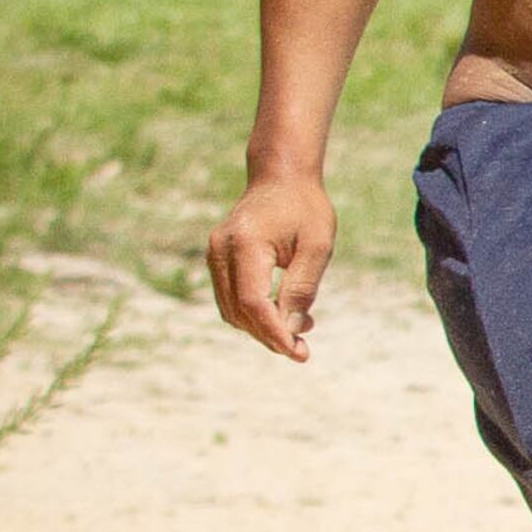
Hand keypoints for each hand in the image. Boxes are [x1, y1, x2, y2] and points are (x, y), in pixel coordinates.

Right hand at [207, 173, 337, 359]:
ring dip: (262, 327)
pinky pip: (231, 297)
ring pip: (231, 309)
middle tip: (302, 350)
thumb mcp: (317, 246)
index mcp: (246, 244)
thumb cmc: (305, 208)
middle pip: (239, 310)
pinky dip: (254, 312)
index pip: (253, 302)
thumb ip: (302, 287)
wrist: (281, 178)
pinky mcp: (218, 258)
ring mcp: (214, 254)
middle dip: (269, 335)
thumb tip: (291, 329)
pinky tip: (285, 313)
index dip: (274, 332)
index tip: (298, 353)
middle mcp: (221, 250)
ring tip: (301, 329)